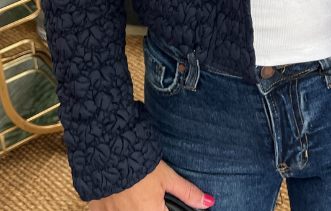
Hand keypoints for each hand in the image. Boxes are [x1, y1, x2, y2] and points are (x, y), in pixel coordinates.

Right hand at [89, 159, 214, 209]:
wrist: (108, 149)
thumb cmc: (140, 163)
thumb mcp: (167, 176)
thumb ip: (187, 192)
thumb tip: (209, 203)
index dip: (163, 208)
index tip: (162, 202)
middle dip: (149, 206)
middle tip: (147, 193)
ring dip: (132, 207)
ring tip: (135, 193)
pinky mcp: (97, 210)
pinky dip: (115, 209)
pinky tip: (119, 198)